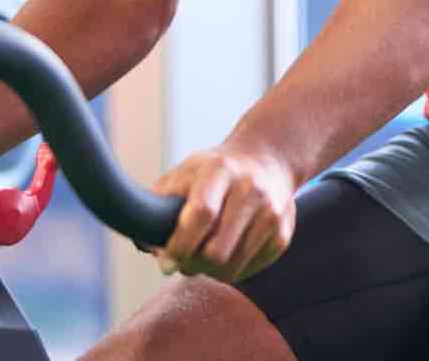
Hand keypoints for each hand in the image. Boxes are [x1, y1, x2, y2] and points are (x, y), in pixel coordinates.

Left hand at [150, 139, 295, 282]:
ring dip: (209, 271)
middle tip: (182, 260)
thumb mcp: (186, 172)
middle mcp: (251, 189)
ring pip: (231, 268)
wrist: (270, 157)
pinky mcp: (282, 234)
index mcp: (221, 170)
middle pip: (216, 251)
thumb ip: (159, 204)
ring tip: (202, 255)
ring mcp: (271, 213)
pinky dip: (231, 270)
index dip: (180, 244)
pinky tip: (227, 250)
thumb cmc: (216, 170)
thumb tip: (145, 245)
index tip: (167, 259)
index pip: (202, 213)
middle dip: (192, 264)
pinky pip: (248, 271)